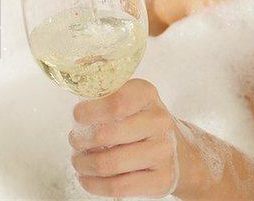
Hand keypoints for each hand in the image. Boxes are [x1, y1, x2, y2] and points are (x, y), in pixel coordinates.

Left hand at [69, 79, 178, 198]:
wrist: (179, 149)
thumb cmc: (141, 117)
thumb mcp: (128, 92)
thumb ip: (103, 81)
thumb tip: (77, 65)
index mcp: (147, 94)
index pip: (115, 102)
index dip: (89, 111)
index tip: (76, 116)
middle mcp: (159, 121)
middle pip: (107, 135)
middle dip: (80, 140)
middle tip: (74, 140)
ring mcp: (163, 153)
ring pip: (109, 164)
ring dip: (83, 163)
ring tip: (77, 159)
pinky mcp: (160, 181)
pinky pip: (118, 187)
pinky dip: (94, 185)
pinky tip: (85, 177)